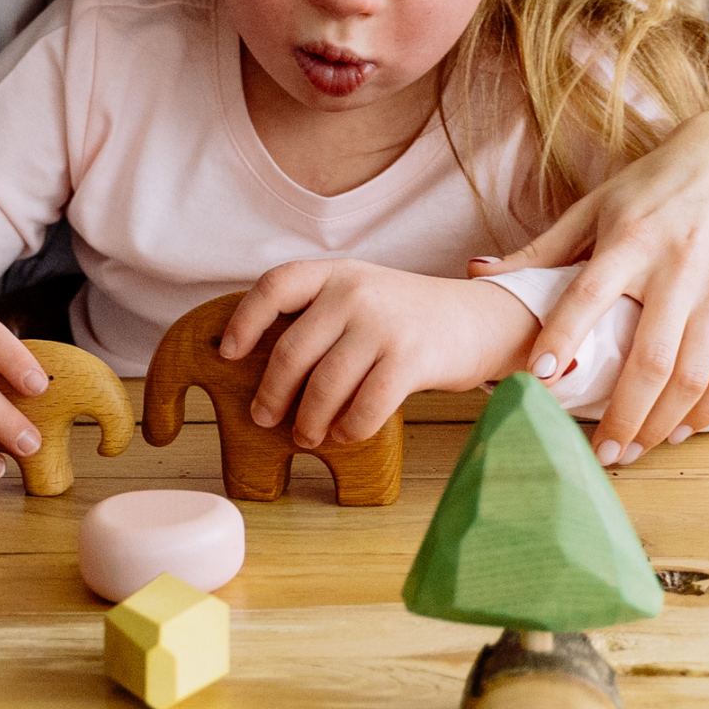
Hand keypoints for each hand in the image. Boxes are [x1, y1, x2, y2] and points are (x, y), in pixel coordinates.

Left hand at [218, 259, 532, 450]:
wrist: (480, 320)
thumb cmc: (410, 318)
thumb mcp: (364, 294)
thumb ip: (321, 314)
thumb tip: (266, 366)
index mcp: (337, 273)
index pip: (275, 286)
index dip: (245, 321)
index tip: (228, 354)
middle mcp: (356, 292)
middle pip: (292, 351)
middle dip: (272, 393)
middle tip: (265, 417)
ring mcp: (383, 324)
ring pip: (324, 386)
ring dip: (308, 421)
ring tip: (307, 435)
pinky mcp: (411, 358)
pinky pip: (364, 406)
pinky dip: (348, 429)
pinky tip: (345, 435)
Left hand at [468, 107, 708, 462]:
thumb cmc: (652, 187)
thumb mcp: (595, 206)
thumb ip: (542, 250)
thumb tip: (476, 273)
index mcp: (630, 238)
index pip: (590, 294)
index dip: (564, 336)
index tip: (539, 378)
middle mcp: (679, 264)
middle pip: (649, 357)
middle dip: (623, 416)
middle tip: (600, 455)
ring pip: (692, 374)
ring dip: (662, 423)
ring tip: (633, 450)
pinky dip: (708, 409)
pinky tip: (680, 429)